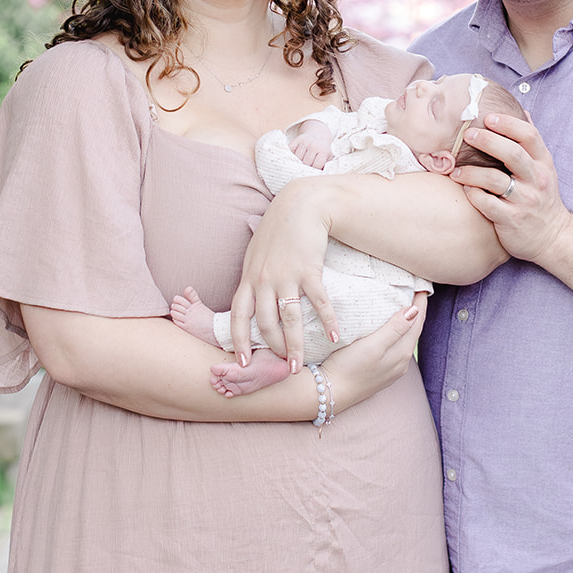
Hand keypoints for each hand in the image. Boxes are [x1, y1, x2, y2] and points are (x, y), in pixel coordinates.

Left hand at [230, 178, 337, 369]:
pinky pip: (318, 302)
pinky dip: (327, 321)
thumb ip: (253, 275)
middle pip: (265, 323)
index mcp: (249, 277)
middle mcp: (264, 280)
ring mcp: (286, 276)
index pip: (238, 315)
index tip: (242, 360)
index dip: (238, 340)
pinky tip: (334, 336)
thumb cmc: (279, 228)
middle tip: (279, 369)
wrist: (301, 204)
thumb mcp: (257, 251)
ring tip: (298, 365)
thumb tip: (249, 293)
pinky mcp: (308, 270)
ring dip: (294, 345)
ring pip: (289, 319)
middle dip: (272, 349)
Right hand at [289, 128, 332, 168]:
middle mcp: (314, 145)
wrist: (318, 134)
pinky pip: (291, 150)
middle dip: (305, 167)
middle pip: (306, 161)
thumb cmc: (322, 150)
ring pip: (297, 156)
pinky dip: (290, 155)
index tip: (311, 172)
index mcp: (323, 151)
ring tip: (299, 164)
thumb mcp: (328, 157)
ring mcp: (305, 141)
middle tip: (304, 170)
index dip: (314, 170)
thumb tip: (319, 176)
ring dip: (297, 162)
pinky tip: (293, 158)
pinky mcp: (297, 139)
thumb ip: (325, 166)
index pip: (317, 165)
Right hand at [323, 295, 427, 409]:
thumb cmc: (349, 368)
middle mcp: (401, 363)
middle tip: (415, 291)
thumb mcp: (373, 346)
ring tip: (405, 305)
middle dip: (416, 311)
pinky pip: (395, 347)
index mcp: (401, 354)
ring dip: (407, 322)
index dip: (420, 303)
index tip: (422, 285)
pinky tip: (390, 329)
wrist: (329, 393)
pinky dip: (397, 333)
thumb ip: (395, 329)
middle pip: (414, 331)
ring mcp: (391, 369)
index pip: (417, 322)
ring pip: (405, 339)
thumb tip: (415, 311)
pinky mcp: (381, 372)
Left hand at [451, 110, 571, 264]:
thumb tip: (524, 111)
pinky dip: (473, 195)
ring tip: (455, 170)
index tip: (488, 117)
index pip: (529, 136)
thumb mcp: (544, 168)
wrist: (553, 238)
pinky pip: (488, 204)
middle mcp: (537, 180)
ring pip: (496, 180)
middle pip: (513, 154)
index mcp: (543, 163)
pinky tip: (465, 190)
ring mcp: (525, 200)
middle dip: (488, 141)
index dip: (508, 124)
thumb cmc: (542, 198)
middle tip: (467, 135)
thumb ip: (531, 143)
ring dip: (472, 172)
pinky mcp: (512, 220)